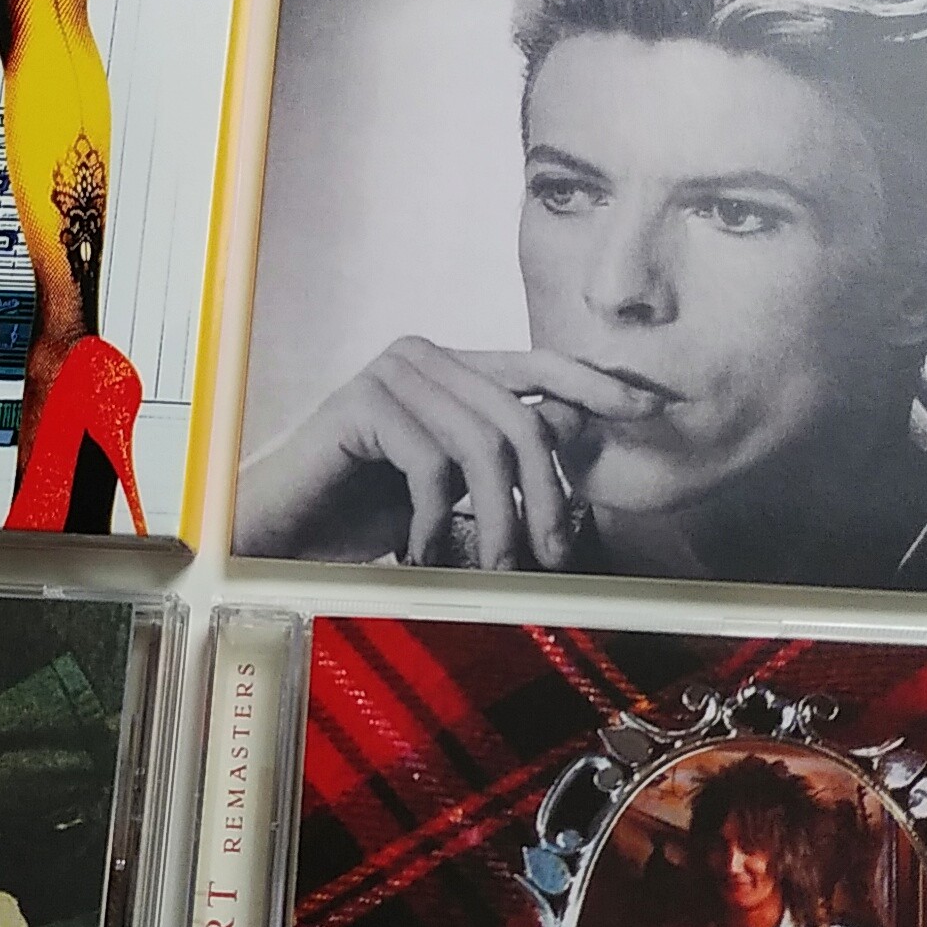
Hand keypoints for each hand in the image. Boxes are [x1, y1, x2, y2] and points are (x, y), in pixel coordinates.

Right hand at [232, 337, 656, 569]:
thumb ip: (502, 457)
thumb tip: (583, 435)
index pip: (537, 365)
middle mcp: (423, 357)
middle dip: (546, 494)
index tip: (650, 408)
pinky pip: (431, 463)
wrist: (275, 534)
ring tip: (490, 568)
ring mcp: (389, 374)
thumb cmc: (361, 516)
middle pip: (519, 417)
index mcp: (448, 368)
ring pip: (482, 444)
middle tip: (550, 556)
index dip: (596, 385)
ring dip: (497, 518)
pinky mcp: (361, 404)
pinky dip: (436, 519)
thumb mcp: (449, 488)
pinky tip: (418, 549)